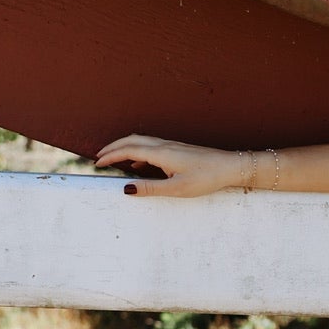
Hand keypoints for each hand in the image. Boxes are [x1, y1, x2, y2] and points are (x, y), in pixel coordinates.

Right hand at [95, 133, 244, 197]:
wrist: (230, 166)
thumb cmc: (206, 178)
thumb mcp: (176, 188)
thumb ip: (150, 188)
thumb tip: (126, 188)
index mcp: (161, 153)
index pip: (128, 150)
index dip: (111, 155)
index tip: (97, 163)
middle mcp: (164, 145)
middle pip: (132, 140)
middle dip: (113, 147)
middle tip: (98, 157)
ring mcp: (172, 146)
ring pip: (141, 141)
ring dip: (124, 147)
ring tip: (113, 158)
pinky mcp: (178, 149)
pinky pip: (151, 146)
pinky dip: (138, 151)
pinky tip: (138, 163)